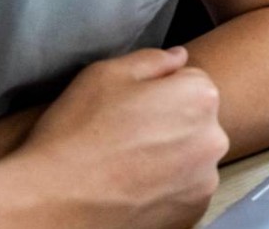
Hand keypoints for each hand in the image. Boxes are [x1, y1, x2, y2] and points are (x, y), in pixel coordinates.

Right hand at [11, 47, 226, 227]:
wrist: (53, 202)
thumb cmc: (76, 132)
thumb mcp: (105, 74)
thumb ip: (151, 60)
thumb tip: (179, 57)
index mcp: (200, 96)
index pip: (192, 83)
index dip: (159, 93)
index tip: (131, 108)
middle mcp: (215, 138)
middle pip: (198, 121)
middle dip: (171, 124)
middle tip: (126, 137)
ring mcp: (206, 179)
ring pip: (193, 158)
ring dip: (172, 158)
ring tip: (127, 165)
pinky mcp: (194, 211)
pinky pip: (186, 190)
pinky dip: (167, 189)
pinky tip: (134, 188)